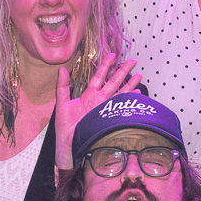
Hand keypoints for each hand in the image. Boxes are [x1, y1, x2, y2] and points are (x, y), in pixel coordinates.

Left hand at [52, 55, 142, 170]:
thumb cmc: (65, 127)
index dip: (106, 66)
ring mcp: (106, 109)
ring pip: (121, 93)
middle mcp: (99, 100)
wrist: (70, 144)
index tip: (113, 56)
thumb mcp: (61, 103)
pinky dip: (130, 100)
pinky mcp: (110, 117)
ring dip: (130, 84)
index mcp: (89, 95)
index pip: (99, 76)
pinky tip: (137, 94)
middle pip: (114, 82)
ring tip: (139, 75)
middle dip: (123, 71)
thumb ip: (62, 86)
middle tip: (132, 61)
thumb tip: (61, 69)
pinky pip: (122, 107)